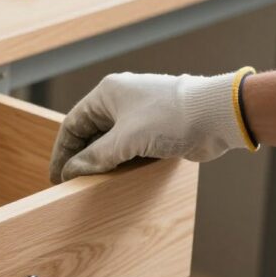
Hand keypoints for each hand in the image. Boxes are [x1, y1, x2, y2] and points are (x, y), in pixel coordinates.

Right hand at [50, 70, 254, 183]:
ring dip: (102, 161)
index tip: (57, 175)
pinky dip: (121, 161)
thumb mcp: (125, 140)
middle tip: (73, 181)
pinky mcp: (156, 127)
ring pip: (110, 141)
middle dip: (81, 157)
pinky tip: (118, 177)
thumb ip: (95, 157)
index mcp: (107, 93)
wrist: (217, 116)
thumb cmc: (171, 117)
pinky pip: (129, 146)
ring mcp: (140, 113)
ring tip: (93, 182)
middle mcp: (121, 100)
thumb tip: (71, 171)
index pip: (72, 123)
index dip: (63, 151)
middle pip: (90, 132)